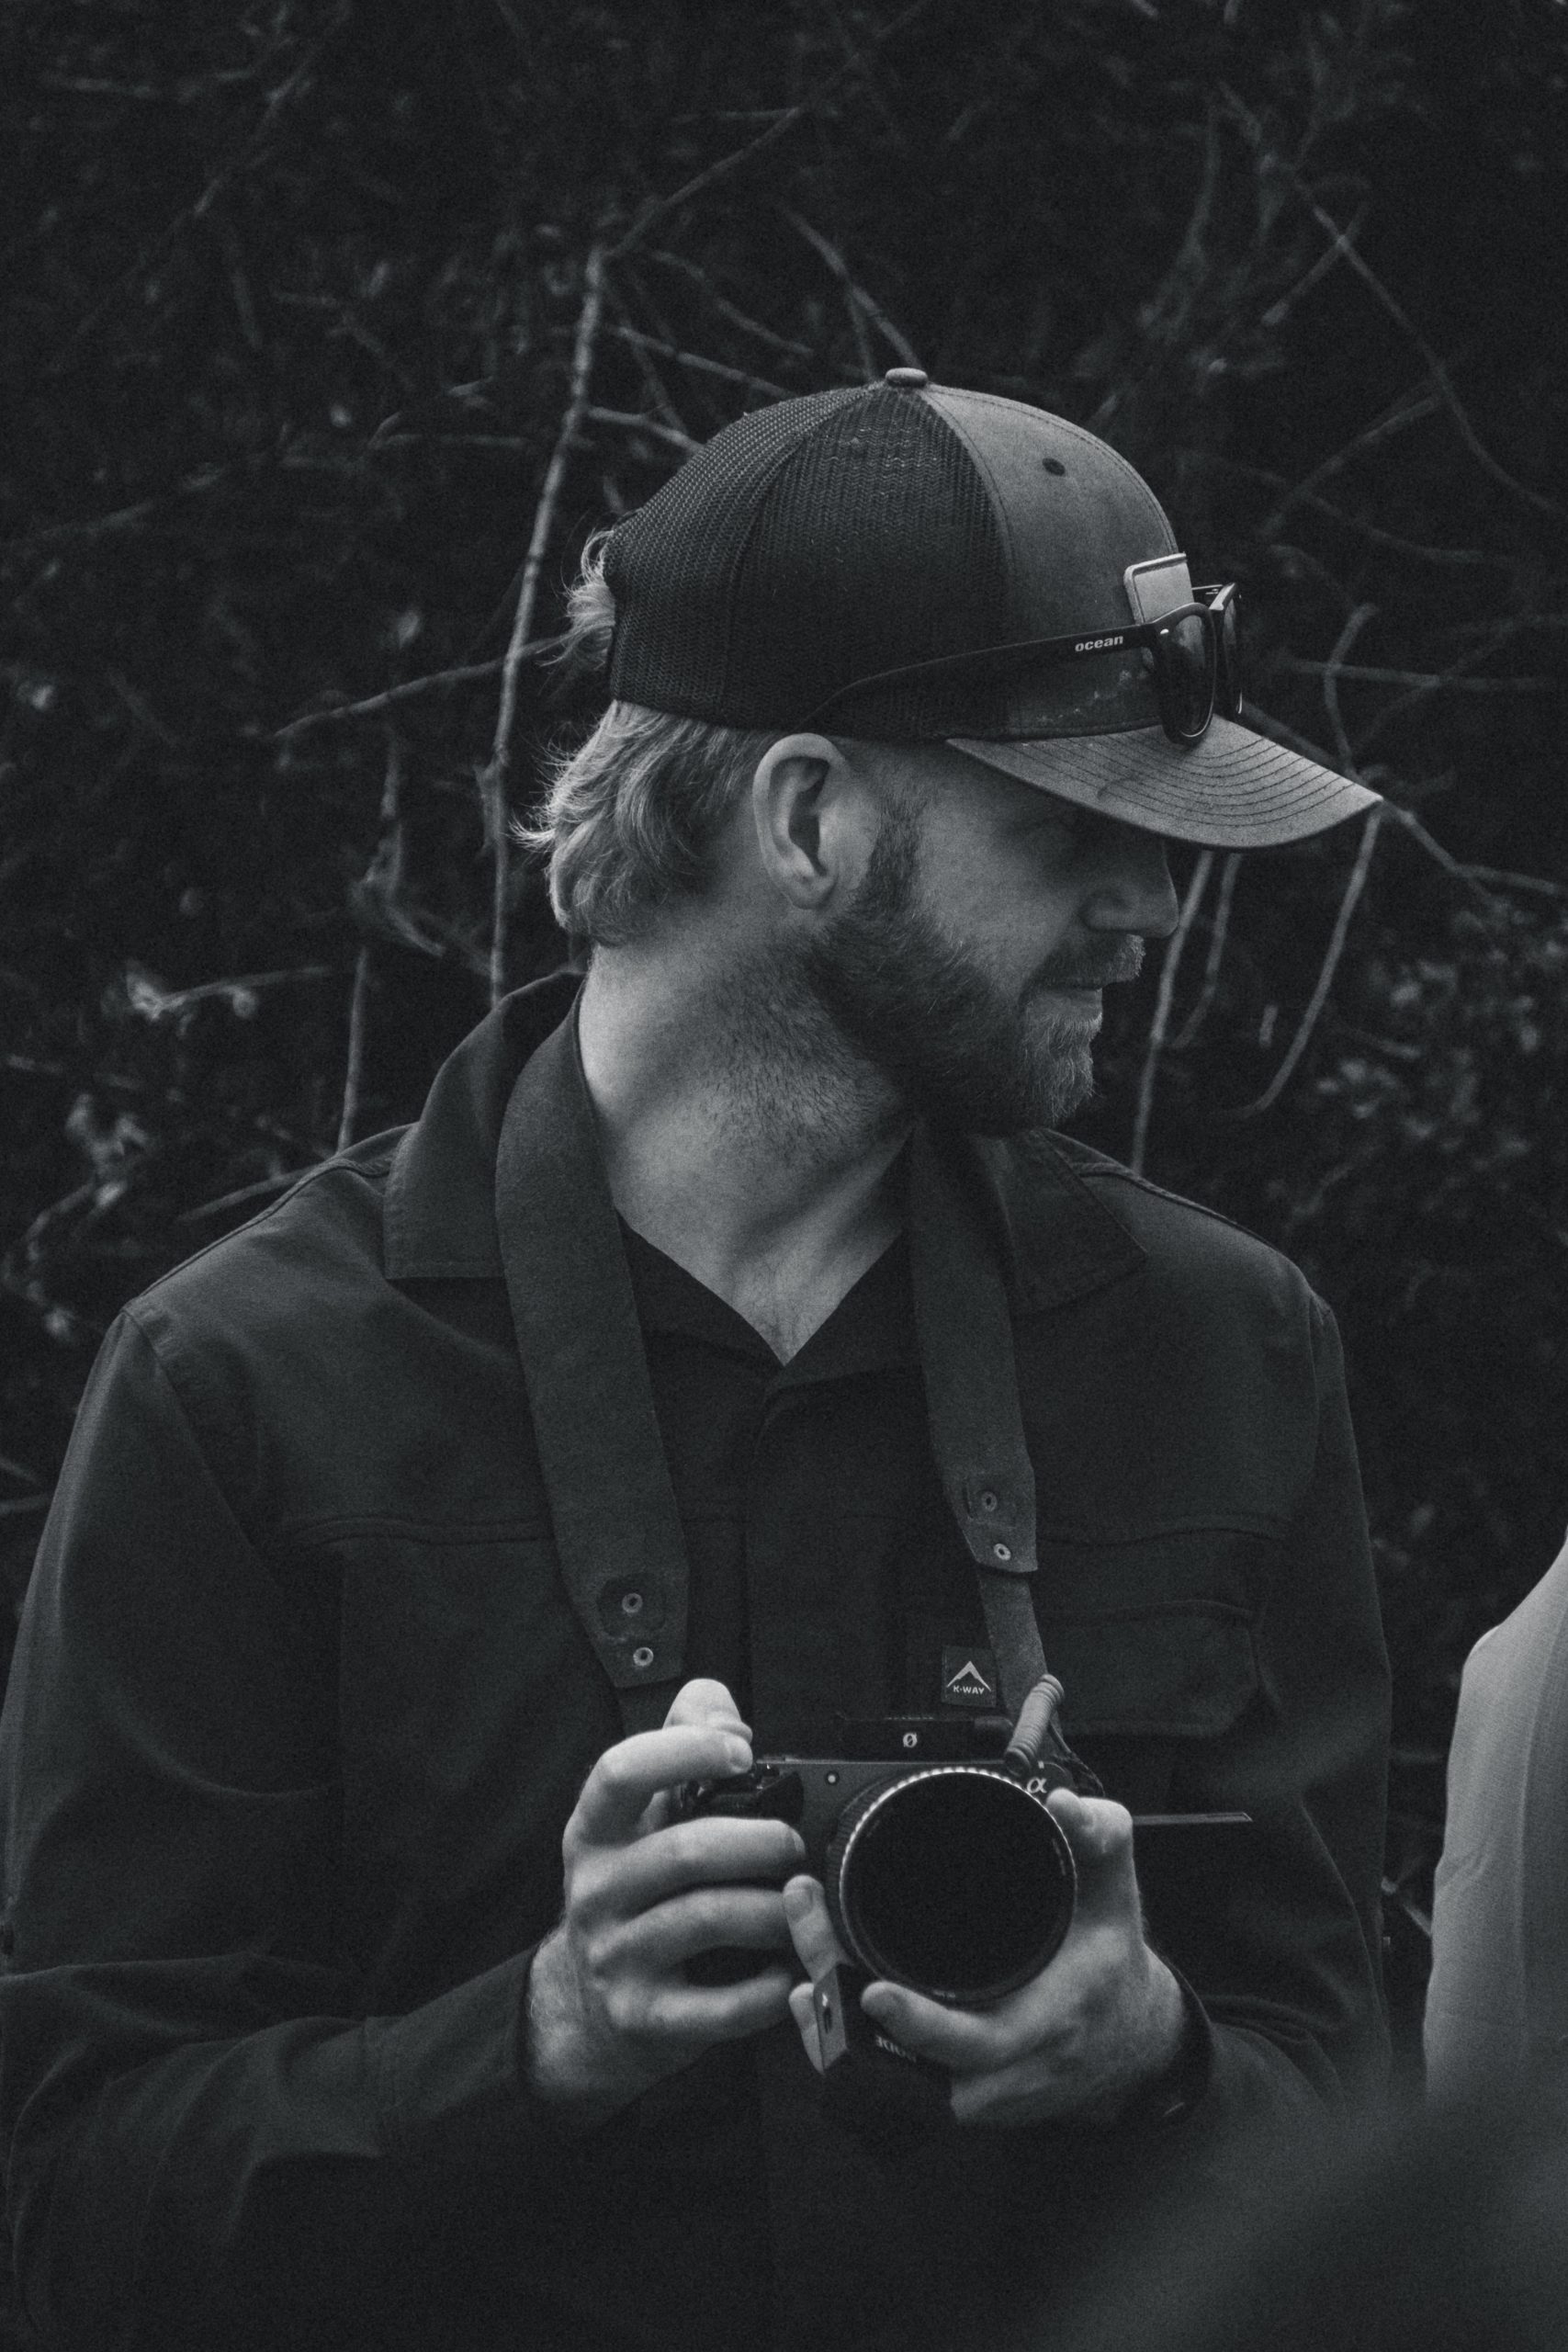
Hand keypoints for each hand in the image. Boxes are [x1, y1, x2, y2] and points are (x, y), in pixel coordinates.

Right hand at [526, 1679, 805, 2122]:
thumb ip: (678, 1745)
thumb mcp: (638, 1816)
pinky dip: (766, 1989)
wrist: (584, 2006)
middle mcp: (596, 1889)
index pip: (621, 1773)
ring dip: (772, 1909)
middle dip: (759, 1842)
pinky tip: (787, 1971)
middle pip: (685, 1851)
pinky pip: (717, 2004)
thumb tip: (725, 1717)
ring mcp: (615, 1956)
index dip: (685, 1752)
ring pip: (707, 1920)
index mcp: (595, 1830)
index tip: (743, 1751)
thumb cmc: (633, 1890)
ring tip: (801, 1903)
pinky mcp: (643, 2017)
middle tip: (794, 1845)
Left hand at [785, 1787, 1185, 2128]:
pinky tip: (820, 2007)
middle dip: (849, 2015)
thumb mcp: (1115, 1891)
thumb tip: (1061, 1801)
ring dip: (840, 2039)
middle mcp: (1007, 2069)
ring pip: (894, 2088)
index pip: (978, 2044)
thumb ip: (1099, 1836)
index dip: (921, 2026)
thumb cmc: (1109, 1963)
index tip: (874, 1991)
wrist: (1130, 2038)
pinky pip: (895, 2088)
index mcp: (1046, 2019)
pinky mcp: (957, 2095)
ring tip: (804, 1979)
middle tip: (813, 1957)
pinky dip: (852, 2051)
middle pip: (914, 2069)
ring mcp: (979, 2091)